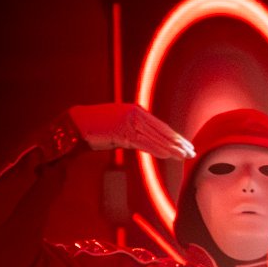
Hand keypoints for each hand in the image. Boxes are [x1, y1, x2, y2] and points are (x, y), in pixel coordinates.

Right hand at [60, 103, 191, 161]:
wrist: (75, 123)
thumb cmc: (96, 128)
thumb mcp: (120, 130)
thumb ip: (136, 135)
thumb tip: (152, 145)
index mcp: (136, 111)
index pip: (160, 126)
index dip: (175, 137)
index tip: (186, 144)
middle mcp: (135, 114)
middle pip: (161, 131)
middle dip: (178, 142)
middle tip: (192, 151)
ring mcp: (128, 122)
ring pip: (155, 137)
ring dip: (171, 148)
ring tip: (184, 155)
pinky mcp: (121, 131)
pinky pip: (143, 142)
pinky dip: (156, 149)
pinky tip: (168, 155)